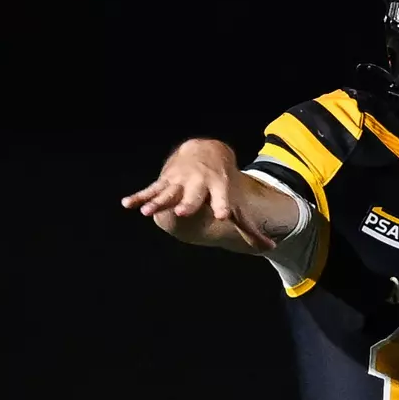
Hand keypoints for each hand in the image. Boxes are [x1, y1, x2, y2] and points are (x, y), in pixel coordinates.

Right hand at [120, 139, 275, 249]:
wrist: (206, 151)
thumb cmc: (223, 186)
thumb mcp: (236, 204)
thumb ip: (250, 229)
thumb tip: (271, 248)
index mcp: (218, 190)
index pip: (221, 199)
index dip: (222, 206)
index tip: (222, 214)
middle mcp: (198, 185)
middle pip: (192, 196)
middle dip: (187, 202)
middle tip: (181, 212)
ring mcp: (180, 181)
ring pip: (168, 193)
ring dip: (157, 202)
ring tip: (147, 213)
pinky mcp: (165, 180)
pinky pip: (151, 190)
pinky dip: (139, 197)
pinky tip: (126, 204)